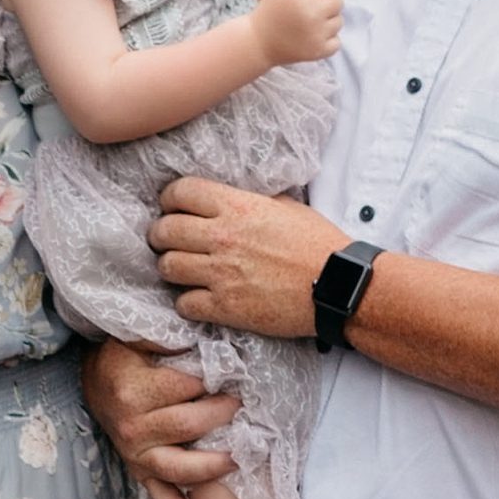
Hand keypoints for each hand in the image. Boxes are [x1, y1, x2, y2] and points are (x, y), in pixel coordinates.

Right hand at [82, 334, 238, 498]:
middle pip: (188, 426)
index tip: (233, 374)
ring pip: (179, 469)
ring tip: (238, 459)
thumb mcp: (138, 336)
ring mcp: (136, 455)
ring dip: (211, 467)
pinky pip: (160, 498)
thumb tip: (201, 340)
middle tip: (244, 405)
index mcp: (133, 391)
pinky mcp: (139, 472)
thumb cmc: (123, 357)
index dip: (213, 381)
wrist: (96, 382)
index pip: (186, 388)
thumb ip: (166, 337)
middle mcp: (133, 428)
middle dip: (222, 415)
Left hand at [152, 179, 350, 343]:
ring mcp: (221, 274)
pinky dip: (187, 302)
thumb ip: (251, 200)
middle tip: (168, 241)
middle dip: (160, 235)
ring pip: (167, 267)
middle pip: (164, 231)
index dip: (170, 199)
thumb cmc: (317, 244)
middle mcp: (223, 237)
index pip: (180, 192)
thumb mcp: (285, 206)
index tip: (172, 208)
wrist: (337, 286)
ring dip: (171, 267)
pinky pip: (183, 303)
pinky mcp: (226, 307)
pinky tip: (198, 298)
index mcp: (237, 206)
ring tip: (181, 270)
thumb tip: (229, 198)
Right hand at [247, 0, 342, 70]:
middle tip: (308, 8)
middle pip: (338, 0)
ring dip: (328, 21)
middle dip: (327, 2)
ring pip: (339, 20)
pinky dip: (327, 40)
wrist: (258, 42)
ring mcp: (316, 34)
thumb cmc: (272, 10)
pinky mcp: (319, 51)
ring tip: (308, 23)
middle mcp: (311, 14)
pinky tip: (310, 37)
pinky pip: (337, 41)